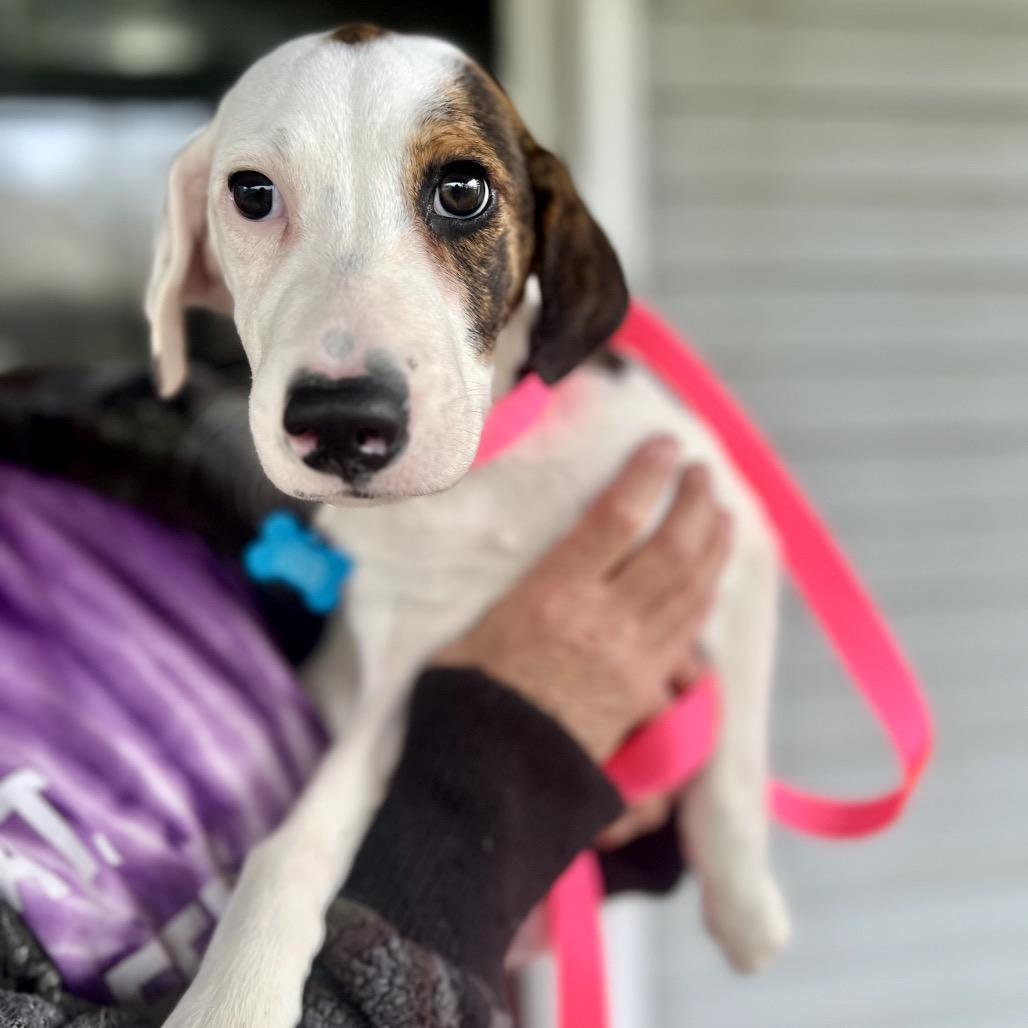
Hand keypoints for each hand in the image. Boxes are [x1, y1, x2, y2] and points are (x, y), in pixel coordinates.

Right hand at [435, 437, 729, 762]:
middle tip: (702, 473)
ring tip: (722, 510)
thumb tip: (551, 554)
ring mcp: (634, 657)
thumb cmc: (468, 695)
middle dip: (695, 502)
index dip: (647, 475)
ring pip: (691, 587)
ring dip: (713, 543)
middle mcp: (604, 620)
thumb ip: (525, 585)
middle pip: (671, 549)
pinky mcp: (646, 688)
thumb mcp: (478, 624)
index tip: (664, 446)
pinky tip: (713, 572)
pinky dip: (705, 592)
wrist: (490, 776)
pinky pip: (688, 630)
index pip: (616, 520)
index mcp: (553, 595)